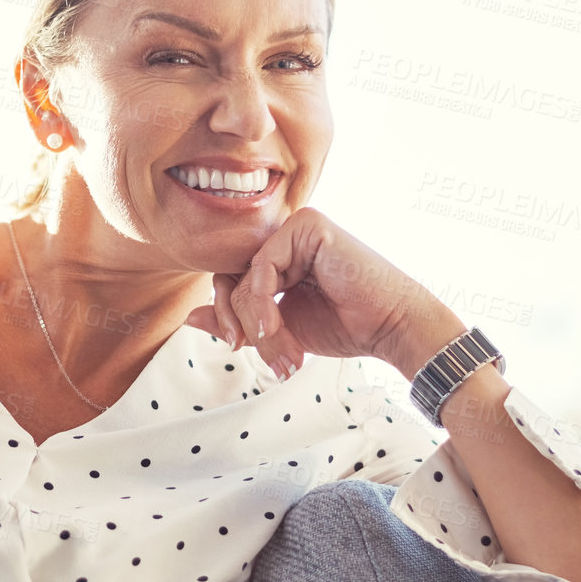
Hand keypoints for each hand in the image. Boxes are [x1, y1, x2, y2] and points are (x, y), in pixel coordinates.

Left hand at [182, 206, 462, 378]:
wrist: (392, 328)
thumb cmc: (345, 327)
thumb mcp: (279, 329)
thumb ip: (238, 321)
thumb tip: (188, 316)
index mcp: (280, 256)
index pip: (230, 280)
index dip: (228, 316)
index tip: (239, 348)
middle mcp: (286, 236)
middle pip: (231, 276)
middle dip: (240, 323)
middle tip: (263, 356)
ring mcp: (297, 226)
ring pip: (245, 276)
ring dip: (257, 324)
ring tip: (285, 353)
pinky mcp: (309, 225)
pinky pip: (262, 267)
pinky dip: (262, 304)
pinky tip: (276, 328)